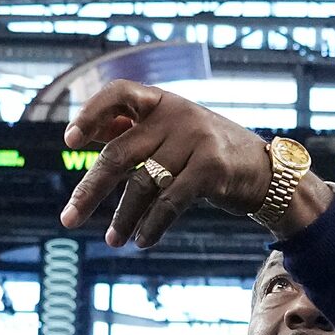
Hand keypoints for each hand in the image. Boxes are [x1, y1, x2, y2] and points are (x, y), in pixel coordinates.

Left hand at [58, 82, 332, 249]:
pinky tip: (141, 240)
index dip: (92, 114)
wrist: (265, 171)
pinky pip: (169, 202)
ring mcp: (195, 139)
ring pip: (142, 183)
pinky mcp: (211, 167)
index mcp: (162, 102)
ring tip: (113, 241)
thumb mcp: (174, 132)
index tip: (70, 141)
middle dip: (91, 190)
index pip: (119, 94)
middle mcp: (177, 114)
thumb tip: (89, 135)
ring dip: (123, 218)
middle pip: (119, 152)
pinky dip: (151, 225)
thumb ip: (136, 130)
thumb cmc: (208, 153)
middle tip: (69, 219)